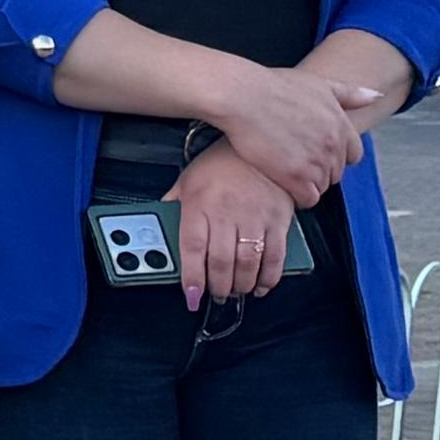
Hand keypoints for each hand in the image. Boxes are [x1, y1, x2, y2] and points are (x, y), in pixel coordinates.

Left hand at [176, 144, 301, 307]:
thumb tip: (160, 221)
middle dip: (218, 287)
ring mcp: (255, 217)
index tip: (192, 295)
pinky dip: (268, 278)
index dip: (192, 276)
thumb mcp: (189, 179)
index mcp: (200, 205)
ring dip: (241, 285)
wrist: (260, 144)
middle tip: (216, 295)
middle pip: (221, 262)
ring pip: (247, 264)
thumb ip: (175, 204)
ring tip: (236, 291)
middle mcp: (226, 213)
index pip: (193, 248)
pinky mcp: (278, 220)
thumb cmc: (221, 162)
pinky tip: (261, 285)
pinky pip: (275, 257)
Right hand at [207, 68, 382, 206]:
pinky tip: (282, 183)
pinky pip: (307, 199)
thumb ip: (349, 93)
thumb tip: (376, 96)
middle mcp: (333, 144)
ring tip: (285, 171)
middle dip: (319, 170)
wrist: (242, 96)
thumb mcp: (317, 83)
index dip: (334, 156)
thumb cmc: (272, 86)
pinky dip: (297, 196)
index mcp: (340, 124)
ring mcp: (316, 162)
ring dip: (306, 183)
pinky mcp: (296, 177)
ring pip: (322, 187)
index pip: (353, 155)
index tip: (315, 152)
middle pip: (336, 173)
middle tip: (295, 161)